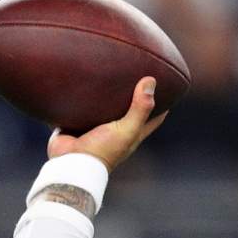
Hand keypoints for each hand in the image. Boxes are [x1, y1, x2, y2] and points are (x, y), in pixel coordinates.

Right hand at [46, 76, 167, 170]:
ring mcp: (96, 128)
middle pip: (129, 110)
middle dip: (133, 95)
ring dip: (106, 95)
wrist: (70, 163)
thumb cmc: (103, 150)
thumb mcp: (126, 129)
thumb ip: (140, 108)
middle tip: (137, 73)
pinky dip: (83, 98)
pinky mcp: (77, 124)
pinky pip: (81, 108)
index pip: (153, 118)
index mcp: (132, 134)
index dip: (162, 104)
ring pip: (104, 108)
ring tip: (109, 73)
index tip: (167, 87)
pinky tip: (82, 83)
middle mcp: (116, 131)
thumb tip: (151, 81)